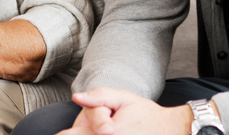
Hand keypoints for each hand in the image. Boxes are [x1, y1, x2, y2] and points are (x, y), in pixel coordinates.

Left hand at [57, 87, 191, 134]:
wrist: (169, 130)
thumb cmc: (145, 114)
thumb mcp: (124, 98)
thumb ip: (99, 97)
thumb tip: (76, 97)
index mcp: (106, 132)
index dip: (66, 134)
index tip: (59, 134)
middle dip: (80, 131)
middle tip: (94, 127)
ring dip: (90, 133)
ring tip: (108, 129)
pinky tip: (109, 132)